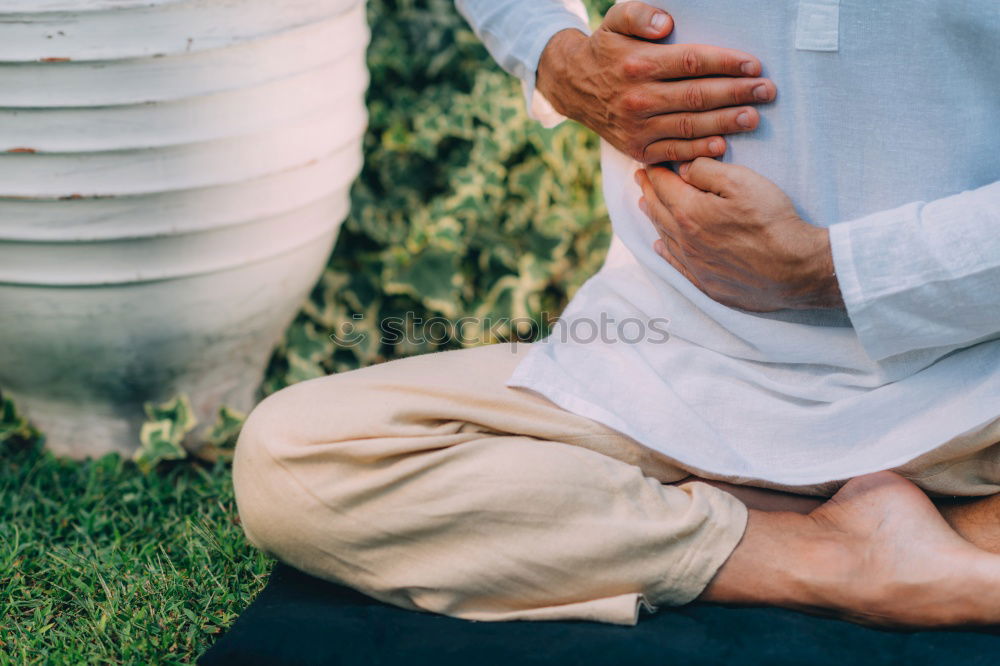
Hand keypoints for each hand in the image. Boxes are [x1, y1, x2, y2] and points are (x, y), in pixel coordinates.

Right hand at [536, 1, 775, 163]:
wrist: (573, 86)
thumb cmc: (605, 50)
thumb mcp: (614, 20)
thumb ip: (638, 14)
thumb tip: (666, 23)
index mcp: (638, 64)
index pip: (690, 62)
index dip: (725, 63)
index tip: (753, 65)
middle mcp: (638, 98)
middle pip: (696, 96)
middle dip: (736, 93)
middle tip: (766, 91)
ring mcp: (637, 127)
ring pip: (689, 126)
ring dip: (725, 122)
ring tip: (754, 117)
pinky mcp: (636, 148)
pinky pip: (672, 151)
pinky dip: (698, 151)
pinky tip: (723, 145)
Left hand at [635, 158, 843, 310]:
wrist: (795, 269)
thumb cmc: (772, 221)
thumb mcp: (742, 181)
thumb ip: (706, 170)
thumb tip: (682, 169)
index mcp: (689, 212)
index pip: (663, 186)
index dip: (654, 172)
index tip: (646, 162)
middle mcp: (684, 240)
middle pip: (658, 210)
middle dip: (648, 191)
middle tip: (640, 178)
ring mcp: (693, 265)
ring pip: (664, 236)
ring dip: (652, 217)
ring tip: (644, 204)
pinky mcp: (706, 283)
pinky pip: (675, 264)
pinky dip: (664, 251)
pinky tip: (659, 246)